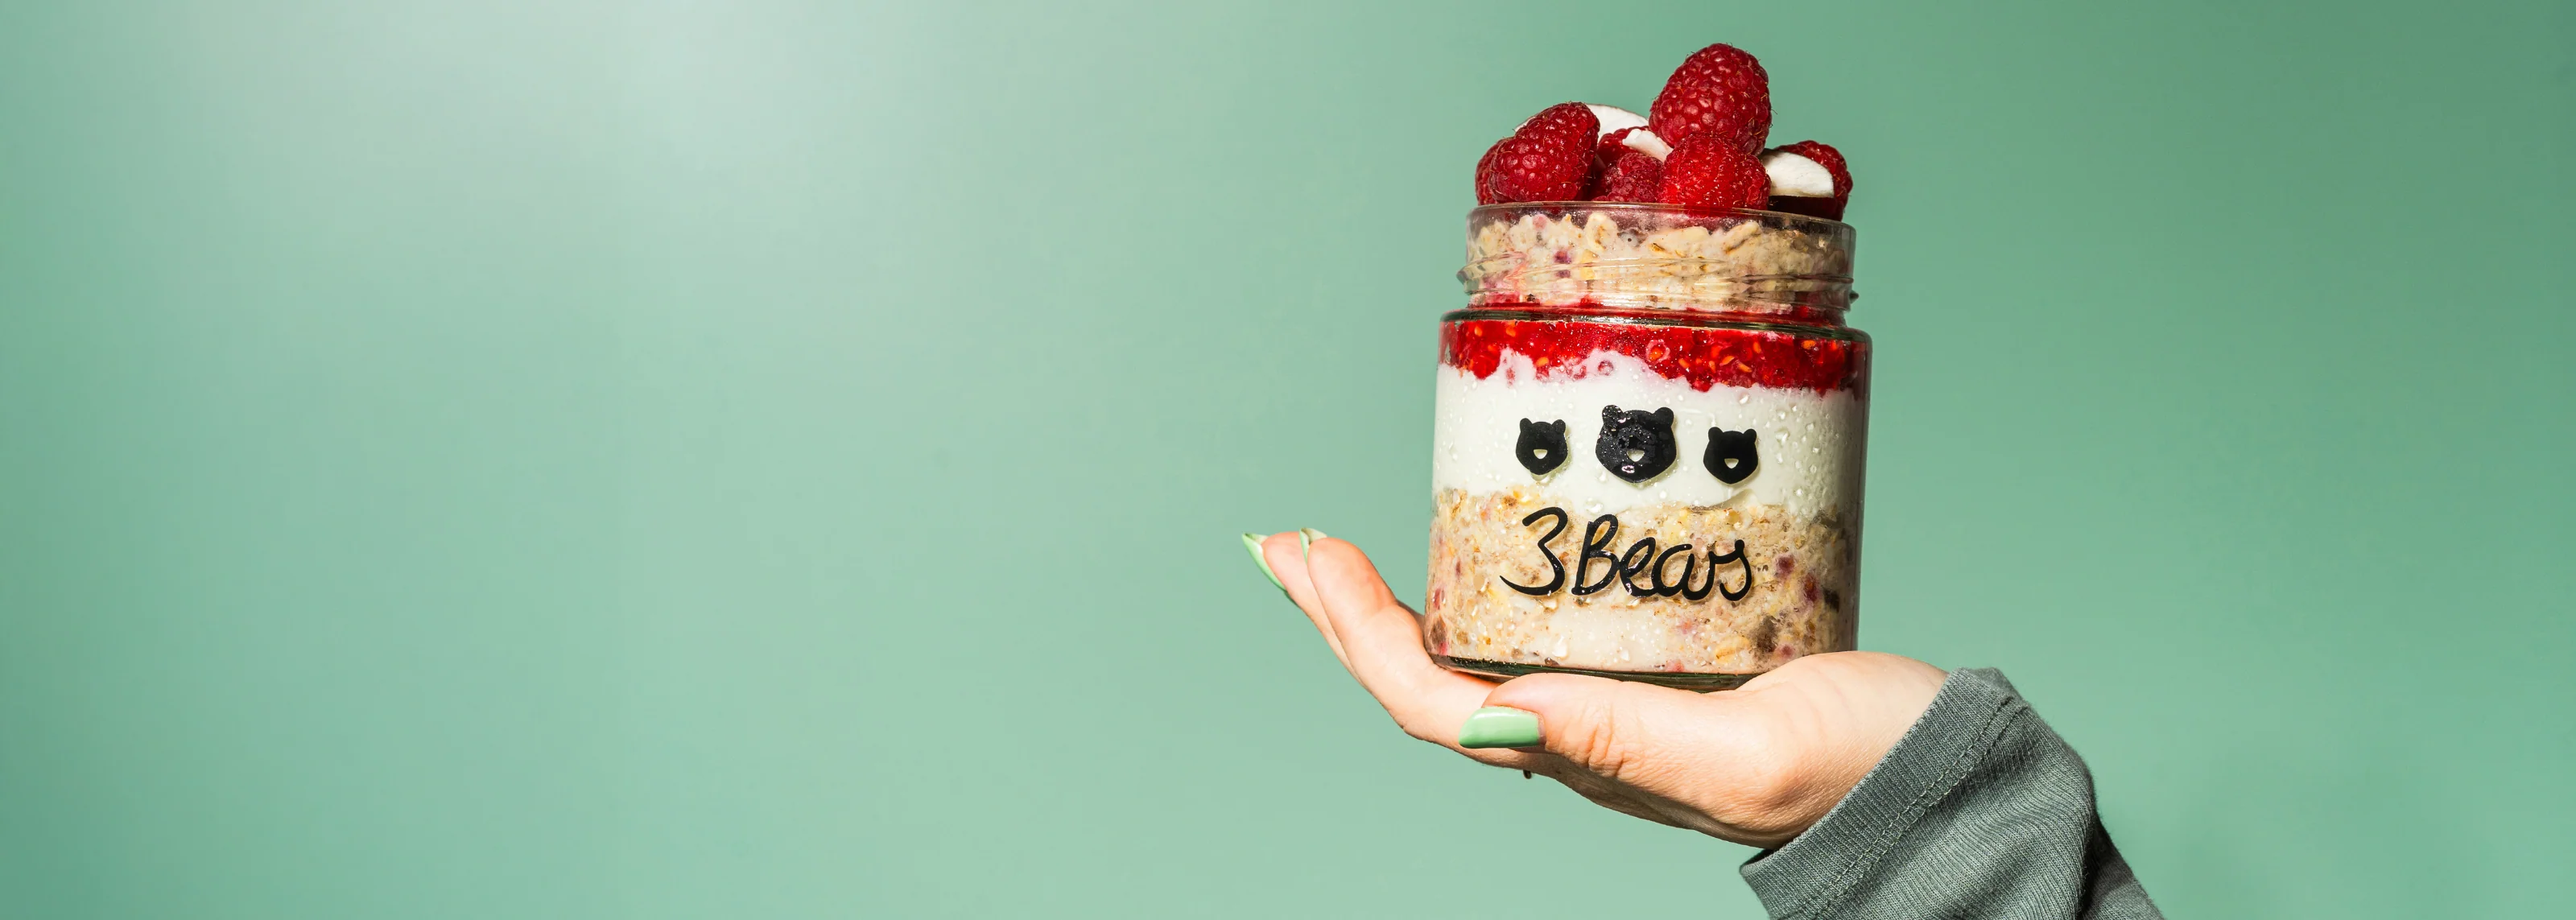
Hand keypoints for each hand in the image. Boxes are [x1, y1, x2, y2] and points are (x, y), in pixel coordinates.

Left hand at [1252, 530, 1945, 848]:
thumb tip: (1499, 722)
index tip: (1306, 557)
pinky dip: (1489, 585)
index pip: (1430, 702)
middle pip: (1427, 677)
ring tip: (1342, 548)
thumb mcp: (1743, 755)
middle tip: (1286, 542)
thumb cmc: (1860, 771)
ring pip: (1472, 655)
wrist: (1943, 782)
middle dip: (1346, 612)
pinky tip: (1483, 548)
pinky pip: (1545, 628)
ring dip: (1397, 603)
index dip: (1356, 634)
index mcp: (1587, 755)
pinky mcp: (1662, 665)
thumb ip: (1623, 744)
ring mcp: (1617, 702)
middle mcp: (1583, 734)